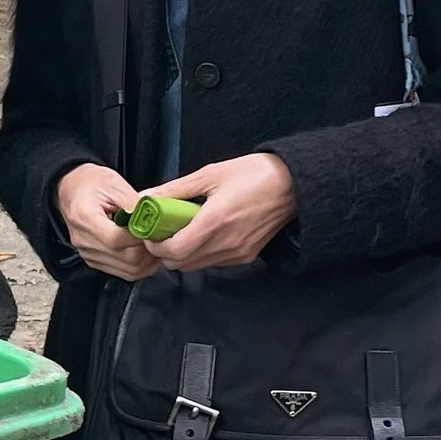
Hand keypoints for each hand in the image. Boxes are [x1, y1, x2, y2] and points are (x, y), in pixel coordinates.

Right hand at [55, 162, 159, 280]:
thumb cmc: (90, 183)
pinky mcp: (94, 260)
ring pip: (128, 271)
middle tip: (160, 235)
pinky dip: (140, 265)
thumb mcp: (114, 183)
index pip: (116, 239)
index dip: (140, 236)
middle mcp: (83, 240)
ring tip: (154, 243)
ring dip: (148, 260)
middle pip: (125, 258)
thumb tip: (156, 220)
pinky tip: (146, 251)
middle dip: (148, 249)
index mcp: (84, 217)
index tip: (155, 228)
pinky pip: (123, 273)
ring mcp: (88, 253)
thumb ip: (135, 204)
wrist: (71, 189)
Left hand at [141, 152, 296, 270]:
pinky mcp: (246, 256)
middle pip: (180, 263)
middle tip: (161, 231)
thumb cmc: (255, 174)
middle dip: (165, 251)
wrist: (294, 185)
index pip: (174, 250)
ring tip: (182, 230)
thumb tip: (147, 196)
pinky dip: (200, 254)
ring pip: (196, 266)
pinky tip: (202, 234)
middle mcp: (226, 243)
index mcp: (215, 221)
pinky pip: (213, 262)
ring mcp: (237, 253)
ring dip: (182, 253)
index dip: (155, 245)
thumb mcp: (210, 174)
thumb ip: (175, 190)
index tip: (149, 233)